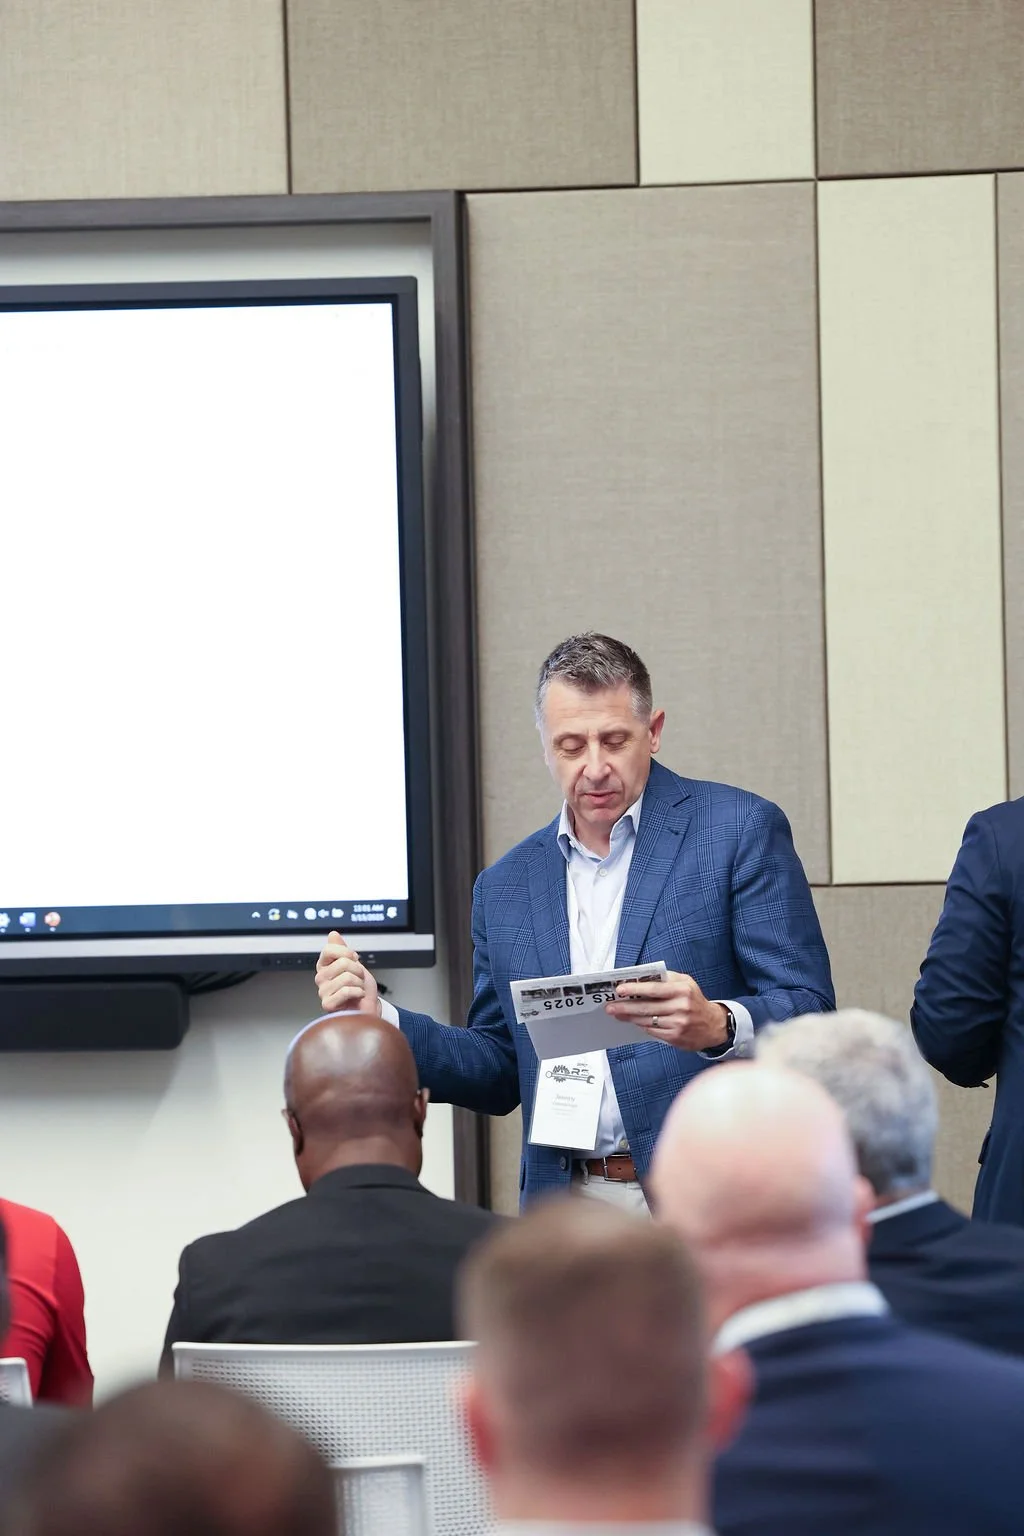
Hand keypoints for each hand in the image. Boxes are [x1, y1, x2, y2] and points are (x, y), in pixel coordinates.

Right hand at [315, 931, 380, 1015]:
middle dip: (358, 970)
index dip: (347, 952)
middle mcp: (321, 978)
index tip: (354, 959)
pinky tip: (356, 997)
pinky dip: (358, 993)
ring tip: (357, 989)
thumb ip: (342, 949)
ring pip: (347, 977)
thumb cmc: (360, 990)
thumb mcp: (354, 964)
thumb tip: (333, 934)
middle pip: (343, 962)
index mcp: (325, 966)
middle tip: (358, 979)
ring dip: (359, 984)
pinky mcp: (328, 1004)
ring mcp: (323, 991)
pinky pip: (347, 990)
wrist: (367, 1009)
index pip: (329, 949)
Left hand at [605, 971, 728, 1051]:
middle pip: (647, 1007)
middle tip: (610, 1006)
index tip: (620, 989)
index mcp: (683, 990)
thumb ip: (666, 979)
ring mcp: (678, 1024)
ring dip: (630, 1018)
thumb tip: (641, 978)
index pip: (654, 989)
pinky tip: (633, 1022)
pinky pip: (653, 1031)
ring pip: (647, 1020)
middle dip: (626, 1007)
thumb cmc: (695, 1000)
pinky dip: (642, 1026)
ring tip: (617, 1014)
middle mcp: (681, 1007)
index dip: (635, 990)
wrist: (714, 1025)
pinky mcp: (675, 1037)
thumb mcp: (686, 983)